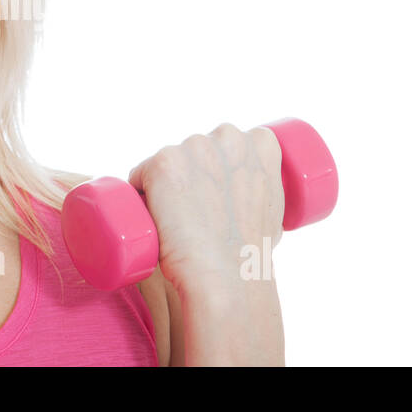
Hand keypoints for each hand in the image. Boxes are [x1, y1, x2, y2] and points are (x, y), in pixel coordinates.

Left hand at [128, 123, 285, 289]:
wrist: (229, 276)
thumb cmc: (250, 254)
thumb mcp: (273, 207)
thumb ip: (259, 186)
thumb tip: (242, 192)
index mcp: (260, 141)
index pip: (223, 149)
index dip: (216, 175)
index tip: (217, 201)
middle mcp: (228, 135)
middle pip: (193, 153)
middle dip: (190, 178)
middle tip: (199, 217)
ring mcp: (194, 147)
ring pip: (167, 166)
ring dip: (165, 188)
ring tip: (181, 223)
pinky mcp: (162, 163)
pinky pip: (139, 177)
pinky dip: (141, 197)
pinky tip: (156, 219)